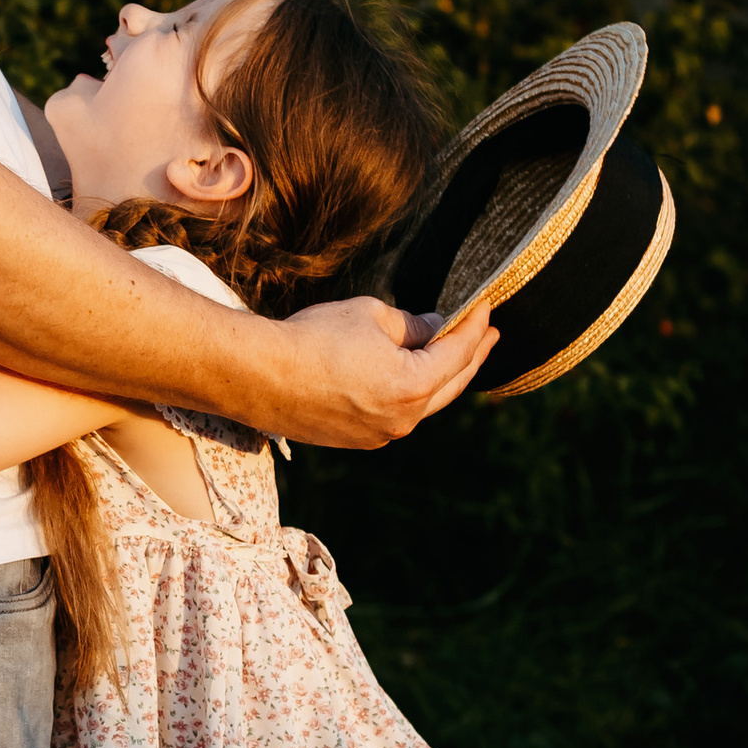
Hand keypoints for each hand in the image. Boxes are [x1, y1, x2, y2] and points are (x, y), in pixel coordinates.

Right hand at [268, 294, 497, 449]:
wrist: (259, 375)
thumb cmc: (314, 338)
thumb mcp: (371, 316)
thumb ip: (411, 324)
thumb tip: (432, 327)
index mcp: (414, 386)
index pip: (458, 353)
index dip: (474, 326)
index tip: (485, 308)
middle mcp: (403, 420)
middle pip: (451, 386)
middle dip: (472, 357)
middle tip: (488, 336)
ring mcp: (379, 436)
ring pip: (423, 404)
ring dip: (439, 378)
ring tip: (449, 355)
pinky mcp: (355, 440)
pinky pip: (394, 415)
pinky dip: (407, 394)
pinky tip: (405, 377)